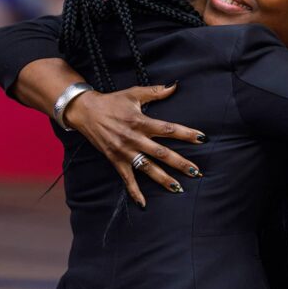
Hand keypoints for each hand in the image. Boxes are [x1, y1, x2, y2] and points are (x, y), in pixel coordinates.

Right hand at [63, 83, 206, 207]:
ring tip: (179, 188)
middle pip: (161, 153)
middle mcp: (135, 138)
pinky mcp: (115, 160)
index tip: (202, 139)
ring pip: (148, 168)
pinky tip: (144, 203)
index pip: (169, 129)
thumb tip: (175, 85)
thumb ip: (156, 91)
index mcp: (141, 121)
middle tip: (196, 171)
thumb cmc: (112, 101)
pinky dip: (135, 192)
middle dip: (180, 163)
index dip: (186, 134)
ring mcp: (125, 151)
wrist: (85, 111)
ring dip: (163, 179)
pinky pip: (127, 179)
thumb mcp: (134, 93)